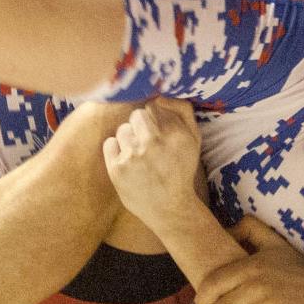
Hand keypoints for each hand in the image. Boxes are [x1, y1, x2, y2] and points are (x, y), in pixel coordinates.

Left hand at [102, 99, 205, 228]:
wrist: (169, 208)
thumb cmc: (180, 170)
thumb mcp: (194, 139)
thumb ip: (182, 110)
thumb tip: (159, 94)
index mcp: (175, 134)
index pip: (152, 107)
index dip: (153, 118)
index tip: (155, 130)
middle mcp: (154, 142)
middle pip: (135, 115)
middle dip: (139, 127)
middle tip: (146, 144)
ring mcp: (134, 156)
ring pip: (122, 129)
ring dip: (127, 139)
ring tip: (137, 155)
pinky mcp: (117, 169)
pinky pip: (109, 144)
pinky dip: (115, 151)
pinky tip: (126, 162)